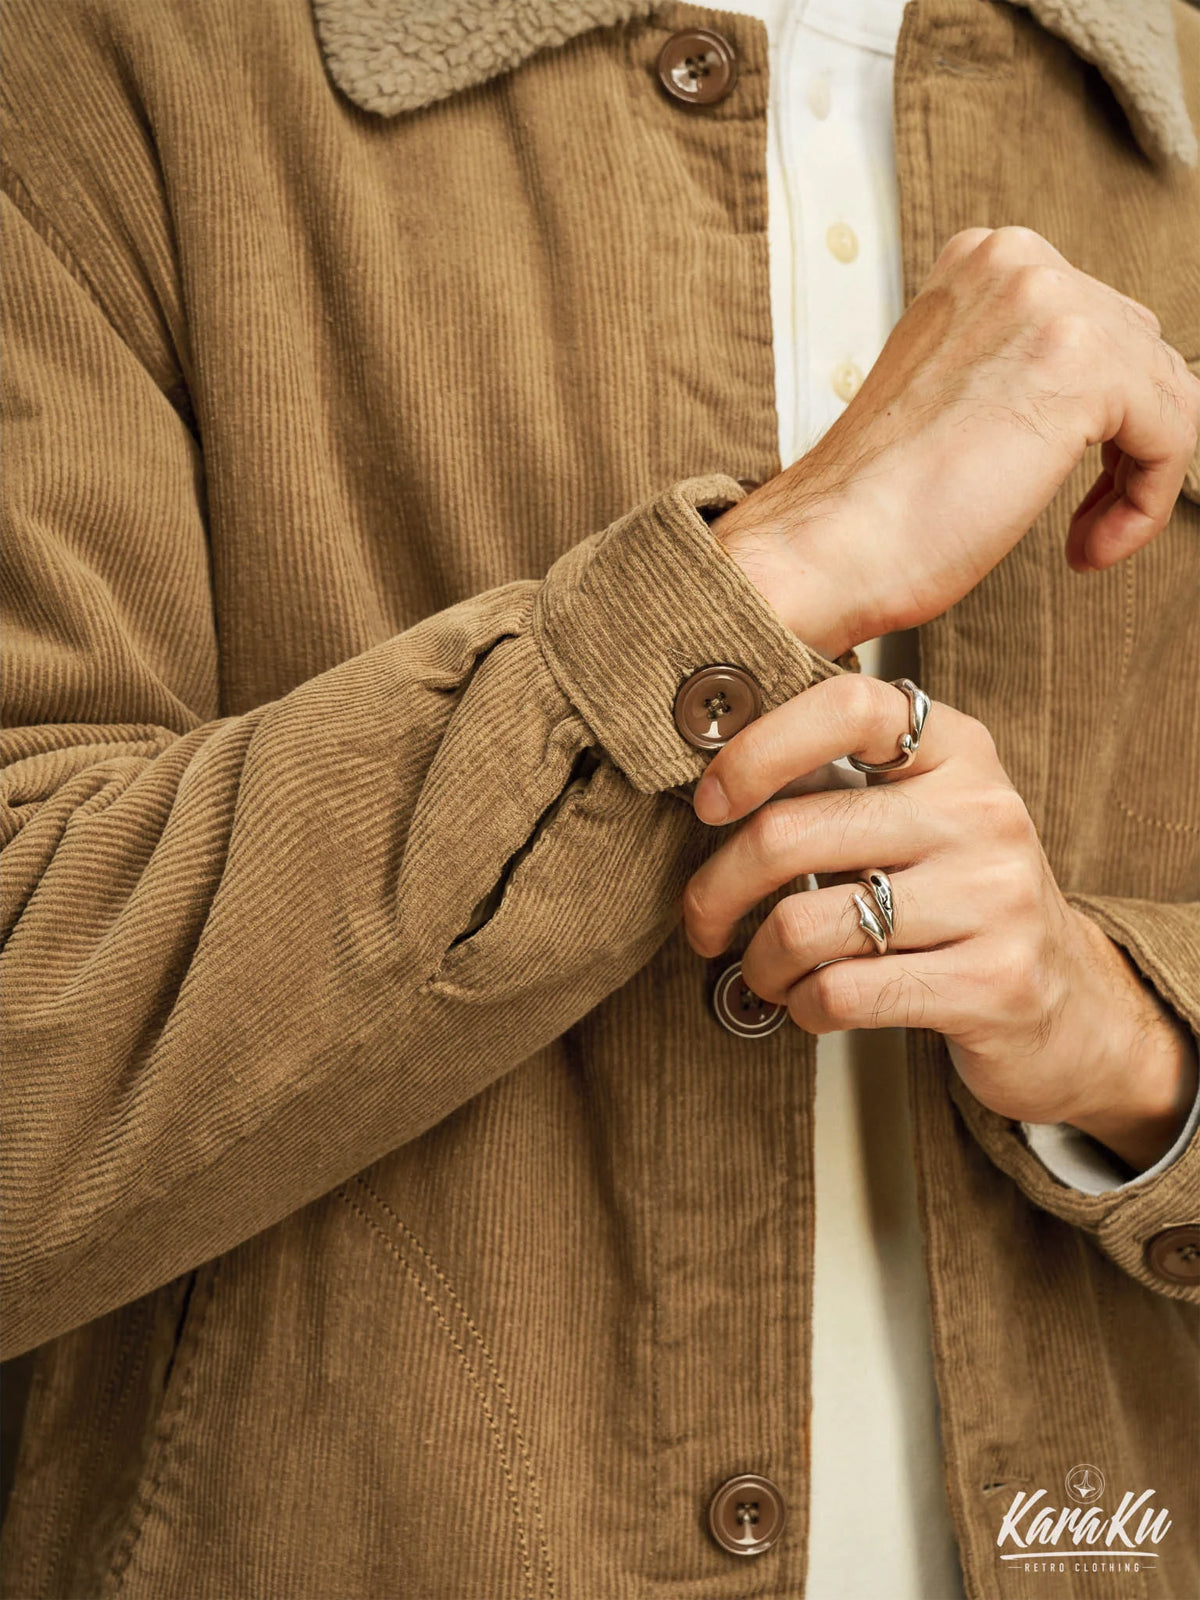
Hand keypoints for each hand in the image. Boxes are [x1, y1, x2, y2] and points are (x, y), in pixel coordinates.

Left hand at [680, 675, 1198, 1170]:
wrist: (1069, 1004)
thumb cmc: (958, 898)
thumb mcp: (919, 812)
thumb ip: (837, 780)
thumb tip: (707, 779)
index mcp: (956, 749)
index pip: (846, 706)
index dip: (755, 750)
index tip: (708, 802)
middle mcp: (982, 811)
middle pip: (791, 832)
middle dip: (716, 889)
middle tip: (703, 920)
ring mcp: (994, 897)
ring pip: (804, 924)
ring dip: (759, 961)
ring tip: (763, 971)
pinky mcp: (992, 983)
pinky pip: (841, 993)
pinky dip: (800, 1007)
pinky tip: (809, 1003)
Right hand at [711, 226, 1199, 659]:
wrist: (824, 546)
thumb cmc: (873, 503)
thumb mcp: (956, 398)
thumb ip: (1016, 369)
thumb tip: (1090, 401)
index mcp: (979, 262)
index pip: (1095, 322)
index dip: (1100, 417)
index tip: (1064, 482)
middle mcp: (1017, 262)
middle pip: (1139, 349)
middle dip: (1123, 443)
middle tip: (1080, 518)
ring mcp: (1050, 304)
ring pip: (1166, 390)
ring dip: (1136, 480)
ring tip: (1083, 537)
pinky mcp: (1080, 365)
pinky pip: (1175, 432)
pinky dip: (1146, 504)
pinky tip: (1086, 545)